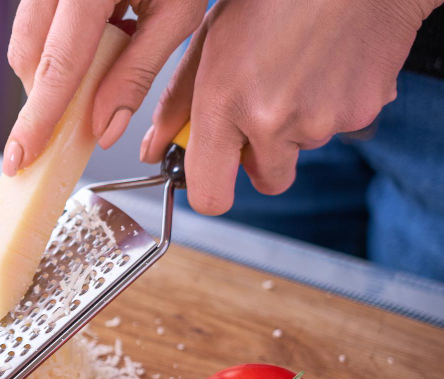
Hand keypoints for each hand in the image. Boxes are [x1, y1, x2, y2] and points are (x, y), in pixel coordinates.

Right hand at [3, 0, 206, 175]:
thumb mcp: (177, 13)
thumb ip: (137, 73)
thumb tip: (102, 126)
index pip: (57, 66)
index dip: (38, 118)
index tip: (22, 156)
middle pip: (28, 56)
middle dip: (45, 96)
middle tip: (75, 118)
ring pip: (26, 41)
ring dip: (52, 70)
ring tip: (97, 65)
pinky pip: (36, 22)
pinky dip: (57, 45)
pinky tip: (93, 40)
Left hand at [142, 0, 438, 214]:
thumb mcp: (208, 41)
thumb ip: (176, 105)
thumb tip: (153, 152)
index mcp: (225, 104)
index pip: (211, 196)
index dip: (211, 192)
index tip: (214, 176)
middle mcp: (273, 121)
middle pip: (267, 180)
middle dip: (262, 157)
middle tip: (264, 107)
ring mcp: (323, 119)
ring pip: (303, 148)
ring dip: (298, 123)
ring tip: (299, 67)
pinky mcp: (364, 109)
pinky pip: (341, 125)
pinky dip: (333, 103)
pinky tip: (328, 62)